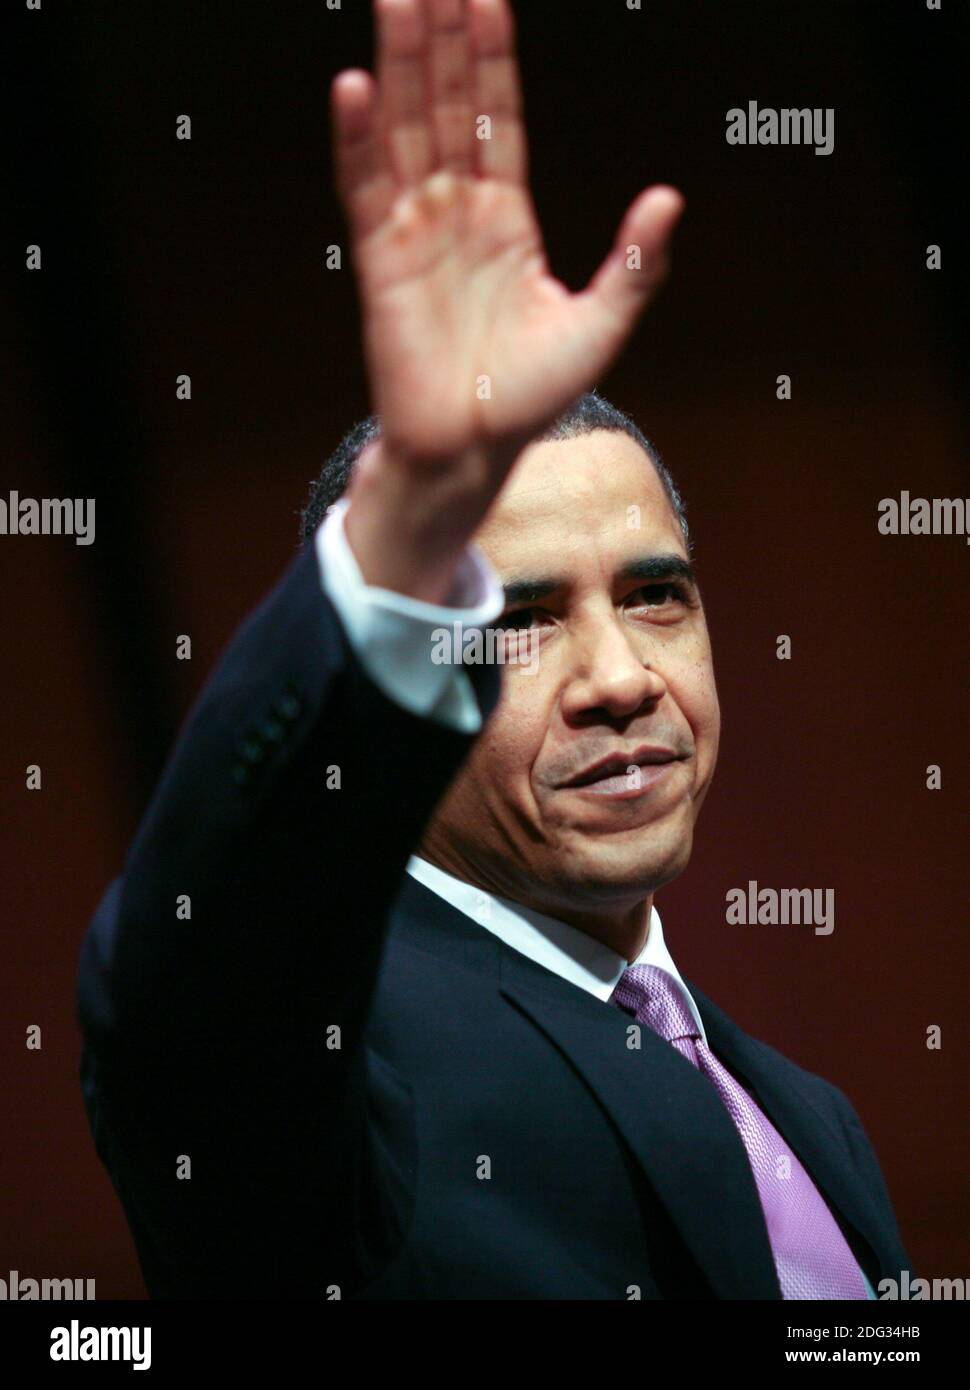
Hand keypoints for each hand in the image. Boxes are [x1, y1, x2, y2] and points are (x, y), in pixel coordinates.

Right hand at [331, 0, 683, 466]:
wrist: (474, 449)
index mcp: (507, 218)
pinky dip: (357, 140)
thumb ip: (634, 263)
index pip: (499, 118)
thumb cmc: (531, 397)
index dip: (493, 58)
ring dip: (400, 64)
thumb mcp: (599, 325)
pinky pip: (365, 189)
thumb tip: (670, 198)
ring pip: (406, 130)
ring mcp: (415, 231)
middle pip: (447, 106)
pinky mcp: (380, 261)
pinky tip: (354, 87)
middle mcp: (457, 212)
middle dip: (441, 38)